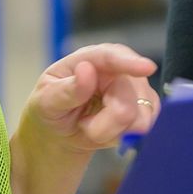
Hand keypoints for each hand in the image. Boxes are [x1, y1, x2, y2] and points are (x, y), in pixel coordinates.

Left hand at [23, 44, 159, 154]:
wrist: (62, 132)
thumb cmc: (52, 110)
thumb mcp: (46, 101)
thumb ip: (66, 90)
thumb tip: (86, 71)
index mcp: (91, 59)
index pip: (111, 57)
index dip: (129, 62)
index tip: (147, 68)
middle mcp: (118, 70)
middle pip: (127, 100)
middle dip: (103, 124)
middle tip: (83, 125)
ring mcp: (136, 89)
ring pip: (139, 119)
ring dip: (111, 132)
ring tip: (93, 126)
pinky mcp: (146, 108)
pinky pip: (144, 129)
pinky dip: (122, 137)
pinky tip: (108, 130)